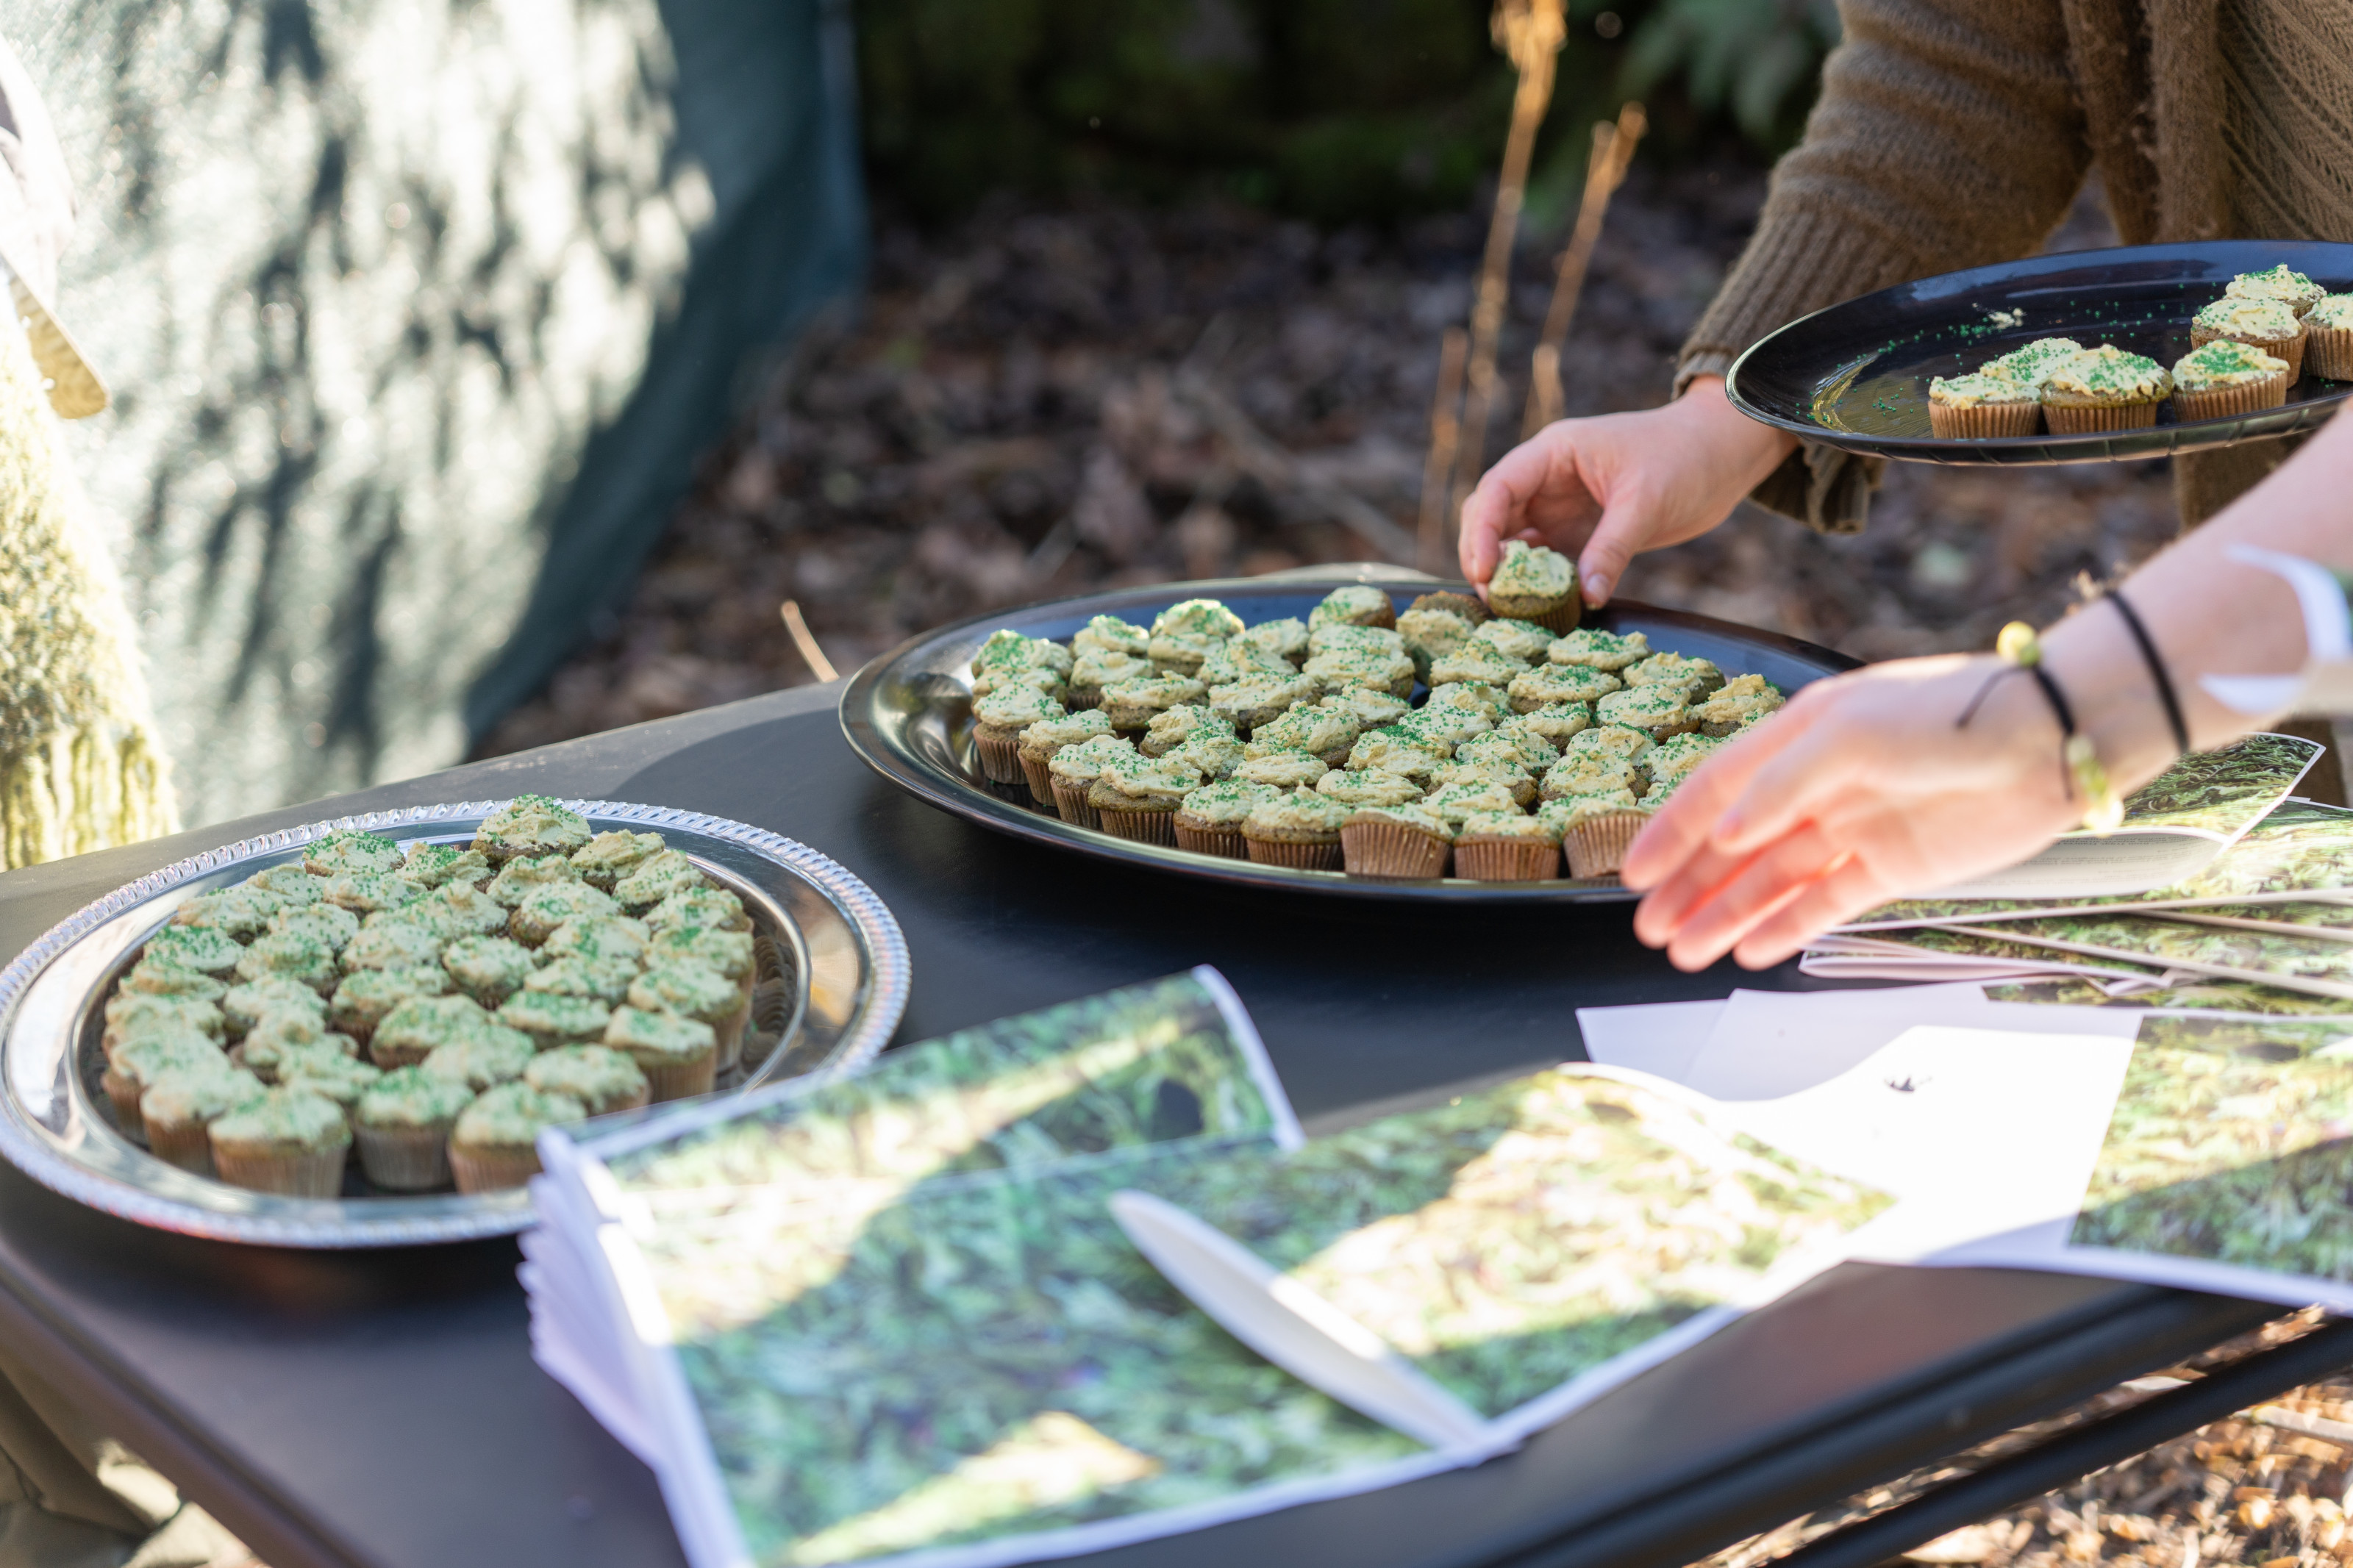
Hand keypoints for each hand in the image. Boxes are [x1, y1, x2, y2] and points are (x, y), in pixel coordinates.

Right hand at [1457, 377, 1795, 606]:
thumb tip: (1584, 598)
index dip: (1482, 529)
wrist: (1722, 454)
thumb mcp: (1646, 502)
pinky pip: (1544, 558)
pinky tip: (1537, 605)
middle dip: (1483, 553)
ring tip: (1508, 607)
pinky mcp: (1577, 530)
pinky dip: (1536, 581)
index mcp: (1554, 452)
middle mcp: (1547, 478)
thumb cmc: (1685, 458)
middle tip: (1491, 597)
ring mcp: (1559, 505)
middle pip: (1492, 514)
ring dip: (1506, 571)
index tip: (1485, 570)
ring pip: (1512, 539)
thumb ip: (1612, 548)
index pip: (1499, 487)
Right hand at [1620, 656, 2085, 970]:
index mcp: (1798, 737)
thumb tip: (1728, 833)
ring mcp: (1854, 827)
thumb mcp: (1851, 733)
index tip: (1634, 874)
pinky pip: (1826, 903)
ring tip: (1686, 954)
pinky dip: (1788, 927)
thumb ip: (1782, 785)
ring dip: (1727, 915)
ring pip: (1773, 881)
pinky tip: (1751, 951)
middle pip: (1737, 845)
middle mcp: (1818, 784)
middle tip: (1648, 928)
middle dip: (1689, 886)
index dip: (1672, 832)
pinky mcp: (1892, 865)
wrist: (2047, 740)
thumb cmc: (1950, 715)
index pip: (1716, 791)